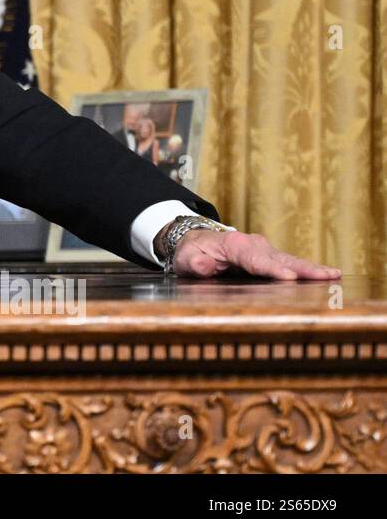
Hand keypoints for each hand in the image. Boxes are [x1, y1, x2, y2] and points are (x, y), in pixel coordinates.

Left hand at [170, 228, 341, 279]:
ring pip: (290, 259)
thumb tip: (204, 265)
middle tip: (327, 276)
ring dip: (312, 268)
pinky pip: (290, 262)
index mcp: (234, 245)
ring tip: (334, 275)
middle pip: (280, 258)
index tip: (289, 277)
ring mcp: (264, 249)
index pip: (255, 260)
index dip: (272, 269)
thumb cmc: (191, 252)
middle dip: (303, 268)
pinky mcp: (270, 256)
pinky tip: (327, 274)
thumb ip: (194, 263)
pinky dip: (308, 268)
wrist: (195, 241)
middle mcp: (253, 244)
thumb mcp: (185, 259)